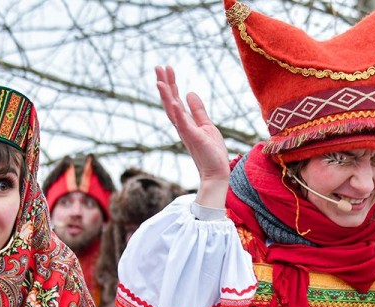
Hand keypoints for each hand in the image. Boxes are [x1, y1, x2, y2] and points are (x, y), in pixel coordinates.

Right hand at [156, 65, 228, 207]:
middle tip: (158, 66)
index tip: (166, 68)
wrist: (216, 172)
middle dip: (165, 84)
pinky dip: (179, 113)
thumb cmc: (212, 152)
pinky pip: (184, 124)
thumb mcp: (206, 125)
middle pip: (170, 102)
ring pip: (172, 111)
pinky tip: (175, 101)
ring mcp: (186, 132)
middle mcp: (182, 126)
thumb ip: (198, 110)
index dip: (171, 84)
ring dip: (166, 96)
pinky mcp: (194, 138)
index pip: (175, 100)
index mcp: (185, 123)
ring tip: (160, 81)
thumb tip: (190, 93)